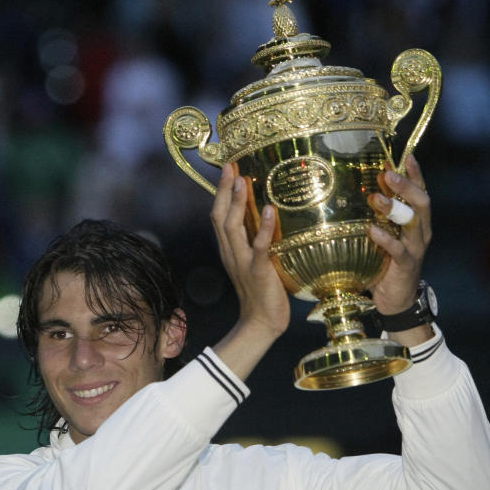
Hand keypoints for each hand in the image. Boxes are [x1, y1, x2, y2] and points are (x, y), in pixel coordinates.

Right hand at [211, 163, 289, 342]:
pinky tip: (270, 211)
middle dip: (224, 190)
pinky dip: (264, 229)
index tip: (228, 167)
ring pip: (233, 228)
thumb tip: (269, 215)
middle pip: (221, 216)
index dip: (222, 191)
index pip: (220, 215)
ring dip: (238, 203)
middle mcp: (231, 252)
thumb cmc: (263, 292)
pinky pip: (259, 248)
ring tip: (243, 180)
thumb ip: (256, 240)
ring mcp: (243, 262)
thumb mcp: (255, 261)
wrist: (262, 323)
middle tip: (229, 165)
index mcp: (230, 249)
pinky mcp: (258, 272)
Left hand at [366, 154, 430, 314]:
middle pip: (421, 202)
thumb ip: (377, 215)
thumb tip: (356, 190)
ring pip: (413, 223)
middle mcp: (421, 231)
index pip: (420, 191)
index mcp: (417, 221)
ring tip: (377, 197)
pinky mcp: (406, 266)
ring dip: (395, 208)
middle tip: (387, 174)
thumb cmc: (385, 261)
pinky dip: (385, 239)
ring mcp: (416, 248)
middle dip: (406, 186)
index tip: (405, 156)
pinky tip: (371, 230)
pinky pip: (399, 250)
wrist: (395, 298)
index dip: (415, 174)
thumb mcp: (383, 234)